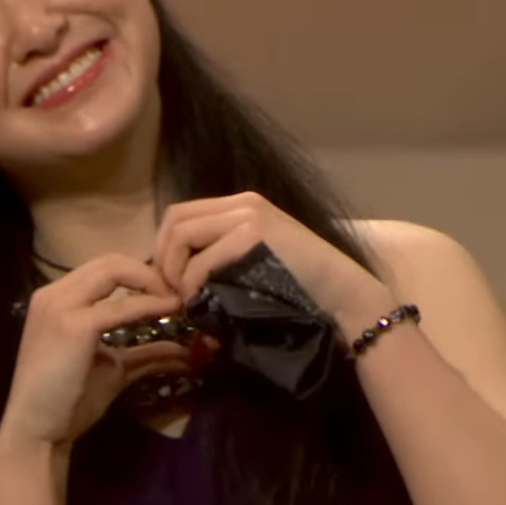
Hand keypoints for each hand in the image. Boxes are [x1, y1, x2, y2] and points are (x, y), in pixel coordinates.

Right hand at [0, 255, 191, 446]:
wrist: (36, 431)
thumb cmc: (67, 401)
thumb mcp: (114, 369)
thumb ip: (147, 355)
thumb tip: (188, 353)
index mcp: (57, 299)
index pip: (104, 269)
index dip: (140, 275)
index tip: (169, 293)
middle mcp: (54, 294)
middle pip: (110, 261)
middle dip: (149, 272)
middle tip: (178, 292)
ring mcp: (61, 306)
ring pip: (113, 269)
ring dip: (151, 281)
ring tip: (176, 299)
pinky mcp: (74, 326)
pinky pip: (121, 306)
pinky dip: (150, 305)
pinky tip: (171, 311)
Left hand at [153, 191, 388, 323]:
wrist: (342, 293)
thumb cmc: (301, 288)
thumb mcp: (254, 265)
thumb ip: (221, 259)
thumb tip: (180, 280)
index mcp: (241, 206)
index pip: (180, 215)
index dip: (163, 249)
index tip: (170, 283)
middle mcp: (243, 203)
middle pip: (174, 220)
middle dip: (163, 259)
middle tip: (172, 293)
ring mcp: (249, 215)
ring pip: (181, 235)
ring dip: (174, 271)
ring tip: (185, 299)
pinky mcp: (254, 235)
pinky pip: (202, 258)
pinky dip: (192, 283)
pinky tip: (199, 301)